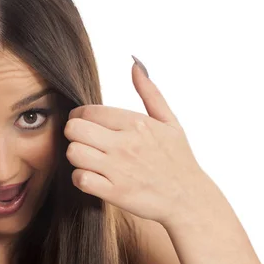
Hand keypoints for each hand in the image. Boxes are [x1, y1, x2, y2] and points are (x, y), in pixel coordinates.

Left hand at [64, 58, 208, 224]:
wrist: (189, 199)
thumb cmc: (178, 160)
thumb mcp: (170, 122)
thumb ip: (150, 92)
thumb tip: (135, 64)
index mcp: (136, 123)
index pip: (88, 111)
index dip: (79, 117)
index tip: (85, 126)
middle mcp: (125, 143)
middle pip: (74, 129)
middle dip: (74, 135)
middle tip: (84, 142)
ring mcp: (118, 168)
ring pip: (73, 153)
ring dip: (76, 157)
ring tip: (88, 160)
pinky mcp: (115, 192)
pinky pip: (80, 179)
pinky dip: (81, 179)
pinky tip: (92, 178)